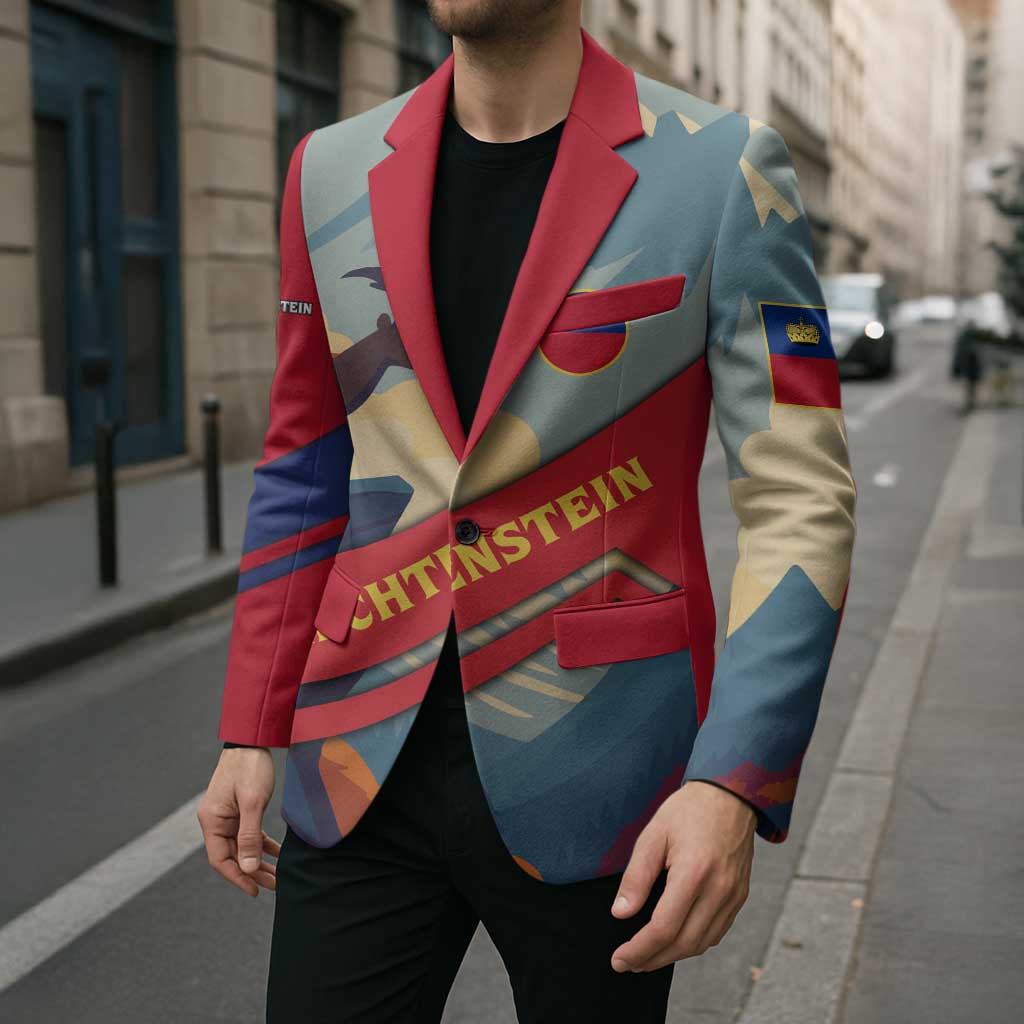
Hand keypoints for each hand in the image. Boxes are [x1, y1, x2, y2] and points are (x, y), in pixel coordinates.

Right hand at [197, 746, 278, 896]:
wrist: (253, 739)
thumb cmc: (250, 767)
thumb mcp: (252, 803)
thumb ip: (250, 836)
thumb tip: (249, 868)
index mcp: (212, 821)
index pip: (220, 860)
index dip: (237, 877)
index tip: (255, 891)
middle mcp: (216, 821)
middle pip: (233, 855)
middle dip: (252, 872)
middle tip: (274, 885)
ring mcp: (227, 815)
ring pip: (242, 846)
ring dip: (258, 861)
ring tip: (278, 876)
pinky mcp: (239, 809)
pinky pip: (250, 833)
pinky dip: (262, 844)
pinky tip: (277, 854)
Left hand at [609, 780, 754, 971]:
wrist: (730, 795)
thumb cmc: (688, 811)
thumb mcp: (653, 835)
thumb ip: (637, 877)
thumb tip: (621, 914)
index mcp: (694, 872)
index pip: (664, 927)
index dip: (639, 949)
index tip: (619, 959)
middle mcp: (718, 889)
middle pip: (684, 943)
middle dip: (652, 959)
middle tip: (627, 964)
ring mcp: (733, 895)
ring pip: (702, 943)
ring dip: (673, 956)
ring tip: (646, 957)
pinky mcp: (740, 896)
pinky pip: (716, 932)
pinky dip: (694, 944)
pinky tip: (674, 942)